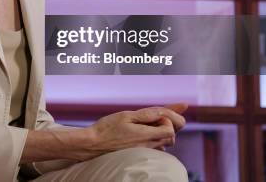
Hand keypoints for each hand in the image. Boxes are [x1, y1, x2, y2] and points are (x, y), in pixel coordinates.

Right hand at [71, 104, 187, 160]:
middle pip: (172, 136)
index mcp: (147, 135)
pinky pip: (156, 146)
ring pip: (164, 142)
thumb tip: (165, 111)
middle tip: (152, 116)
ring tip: (146, 122)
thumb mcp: (127, 116)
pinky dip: (154, 137)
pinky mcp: (140, 154)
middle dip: (168, 123)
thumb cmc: (107, 129)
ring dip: (161, 130)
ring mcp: (145, 151)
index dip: (168, 117)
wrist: (93, 144)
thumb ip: (148, 114)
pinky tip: (142, 130)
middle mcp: (149, 146)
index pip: (172, 128)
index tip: (155, 113)